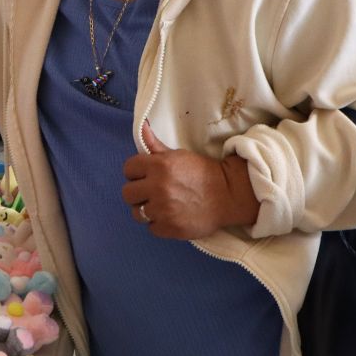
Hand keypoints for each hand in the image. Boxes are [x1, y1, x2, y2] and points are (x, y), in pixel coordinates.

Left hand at [120, 121, 260, 238]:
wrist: (228, 194)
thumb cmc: (202, 172)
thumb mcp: (178, 155)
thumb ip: (155, 145)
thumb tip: (142, 127)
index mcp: (158, 166)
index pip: (128, 169)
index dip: (135, 173)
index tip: (145, 176)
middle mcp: (157, 187)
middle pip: (127, 193)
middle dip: (137, 192)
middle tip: (151, 192)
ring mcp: (163, 210)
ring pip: (137, 213)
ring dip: (146, 210)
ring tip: (160, 206)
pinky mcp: (169, 227)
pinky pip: (151, 227)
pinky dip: (159, 224)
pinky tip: (170, 216)